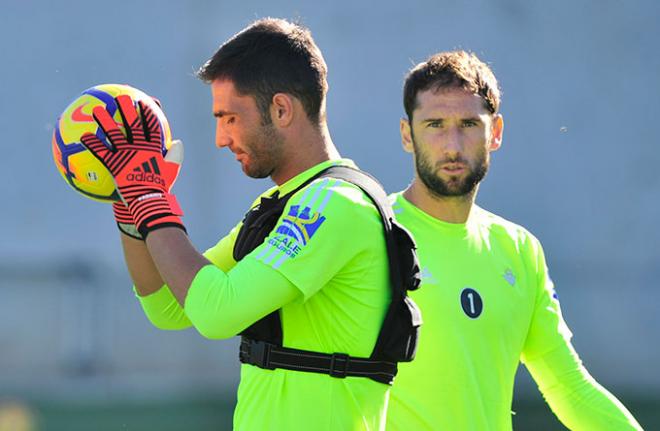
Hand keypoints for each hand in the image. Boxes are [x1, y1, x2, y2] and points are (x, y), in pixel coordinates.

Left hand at [81, 95, 184, 237]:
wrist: (149, 200)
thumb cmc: (160, 187)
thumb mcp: (172, 170)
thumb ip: (175, 156)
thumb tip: (178, 142)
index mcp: (153, 148)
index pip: (152, 126)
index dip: (148, 112)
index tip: (143, 102)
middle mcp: (139, 147)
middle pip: (132, 124)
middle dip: (126, 109)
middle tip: (120, 98)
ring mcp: (126, 155)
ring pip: (114, 134)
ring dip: (105, 121)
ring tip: (97, 110)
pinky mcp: (115, 164)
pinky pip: (101, 152)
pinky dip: (93, 144)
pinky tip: (84, 137)